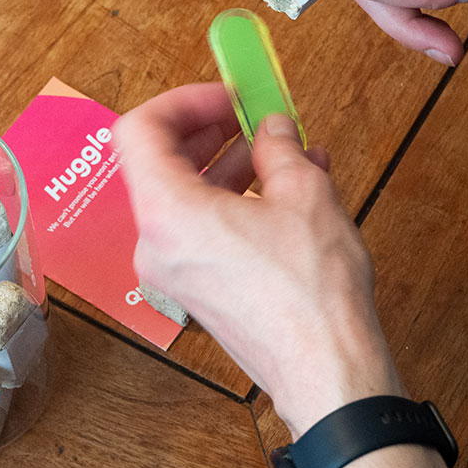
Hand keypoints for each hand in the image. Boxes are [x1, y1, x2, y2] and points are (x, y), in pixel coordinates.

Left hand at [115, 83, 450, 467]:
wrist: (327, 372)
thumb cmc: (311, 293)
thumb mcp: (303, 194)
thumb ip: (277, 145)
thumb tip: (271, 126)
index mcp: (168, 213)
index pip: (140, 130)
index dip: (183, 101)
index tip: (227, 94)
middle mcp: (158, 243)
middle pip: (162, 162)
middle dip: (210, 130)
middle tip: (252, 112)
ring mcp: (175, 270)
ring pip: (188, 196)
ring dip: (231, 164)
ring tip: (284, 149)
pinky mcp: (199, 289)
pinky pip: (206, 228)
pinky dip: (237, 200)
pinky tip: (286, 188)